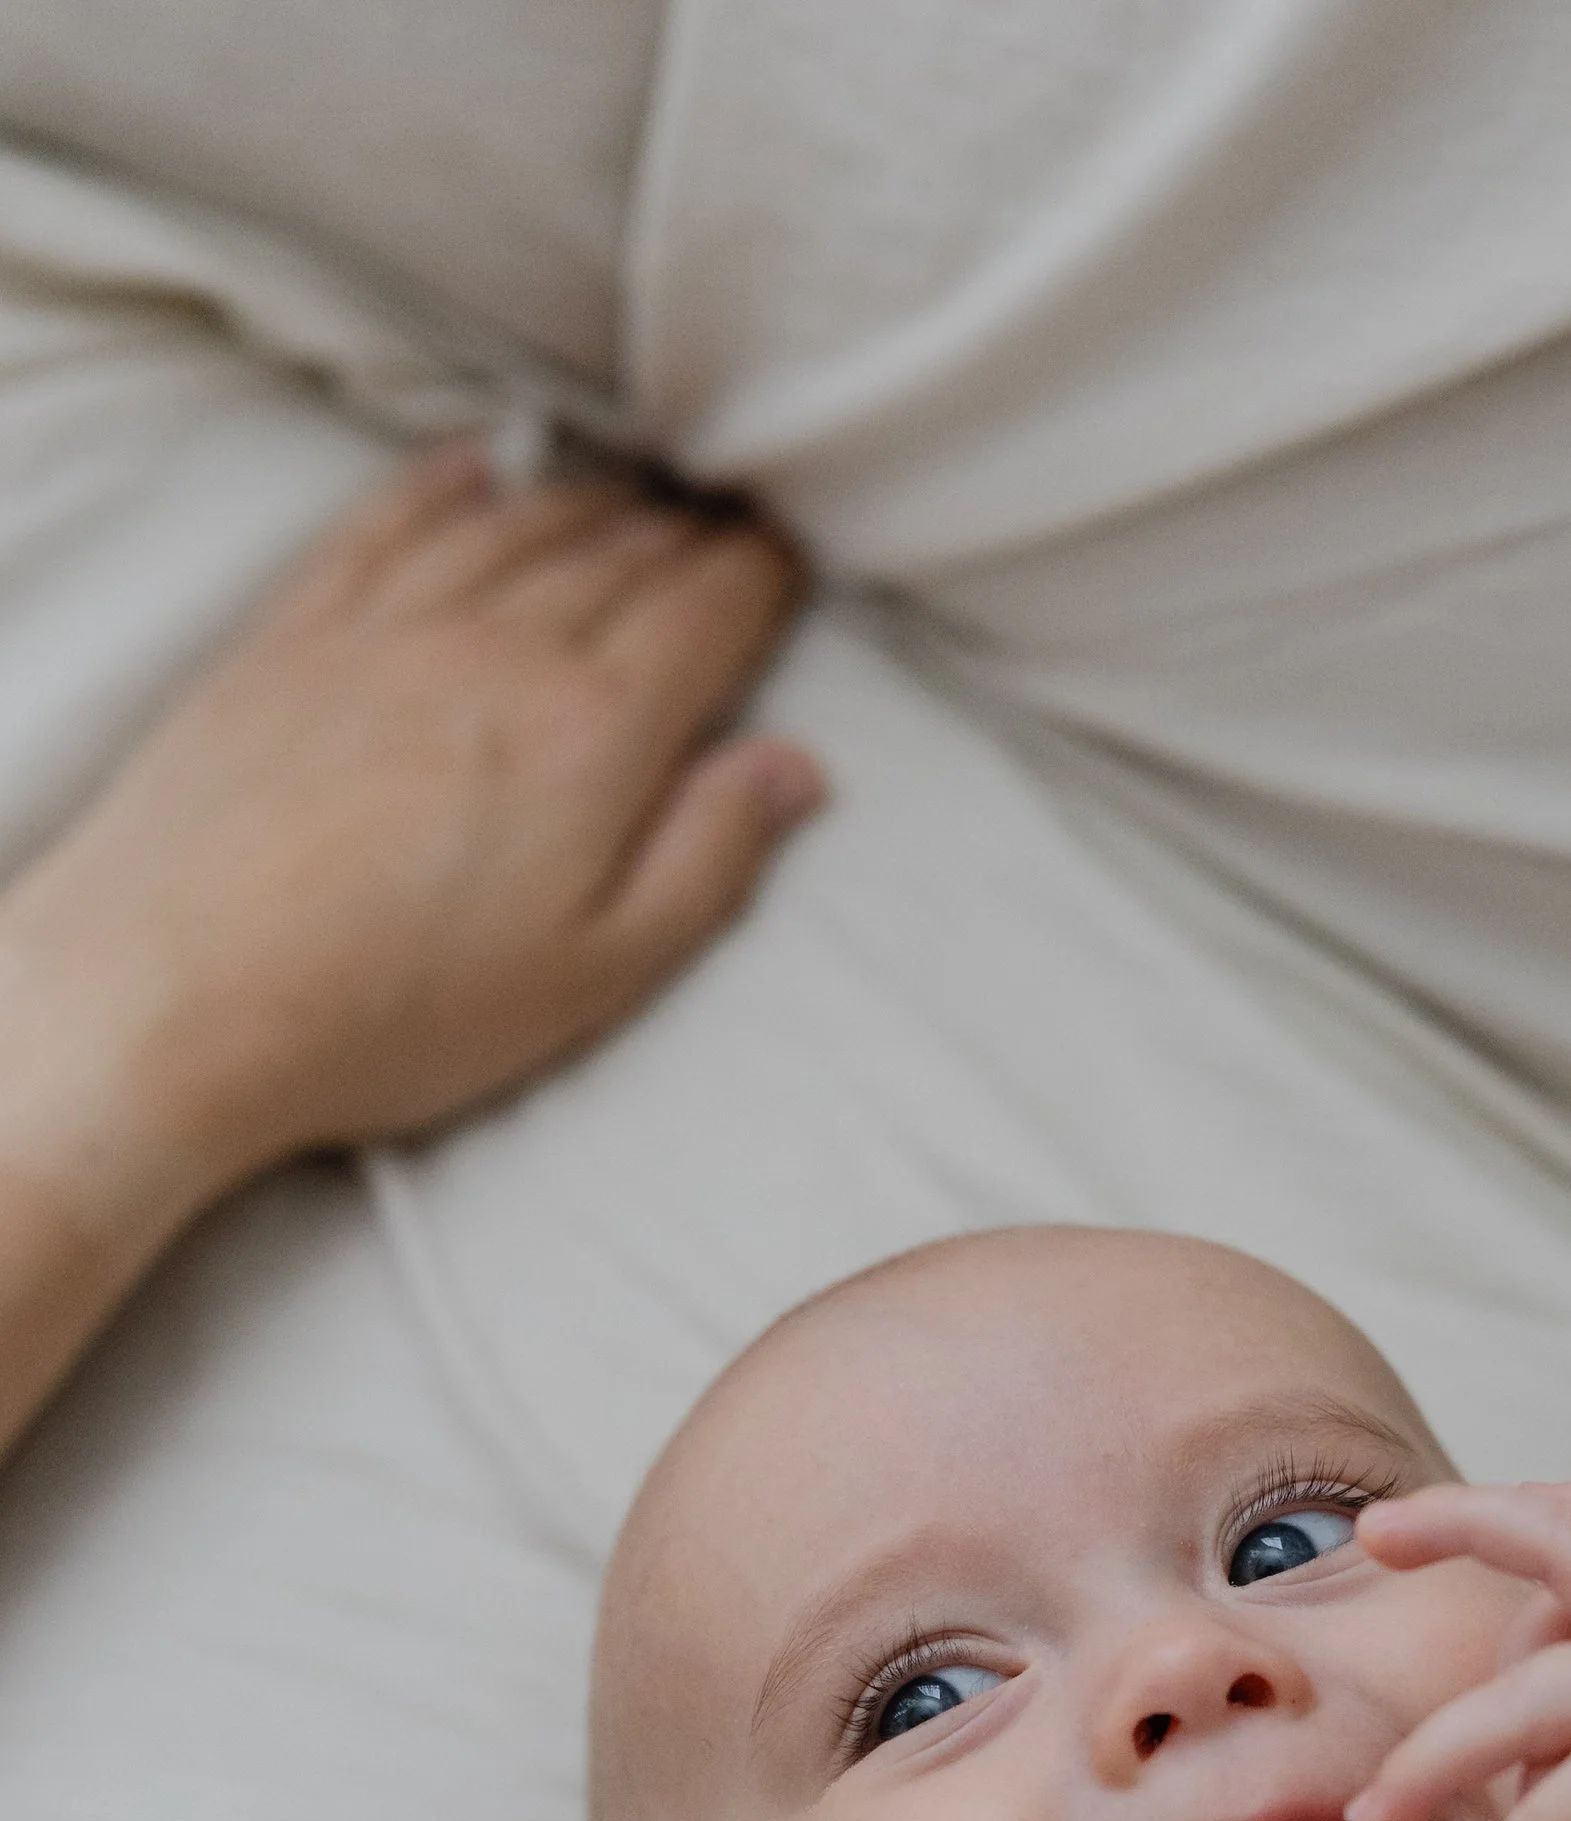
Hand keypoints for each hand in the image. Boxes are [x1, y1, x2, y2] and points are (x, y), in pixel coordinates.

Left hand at [0, 441, 822, 1263]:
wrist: (182, 988)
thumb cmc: (399, 1010)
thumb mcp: (595, 975)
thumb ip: (707, 861)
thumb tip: (795, 766)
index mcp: (593, 733)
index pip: (706, 614)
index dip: (761, 576)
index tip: (790, 557)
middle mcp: (499, 648)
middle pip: (619, 555)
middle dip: (687, 534)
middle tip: (725, 525)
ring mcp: (389, 626)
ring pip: (516, 525)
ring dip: (588, 503)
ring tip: (632, 501)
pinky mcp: (296, 633)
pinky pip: (389, 520)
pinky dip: (447, 483)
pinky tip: (478, 468)